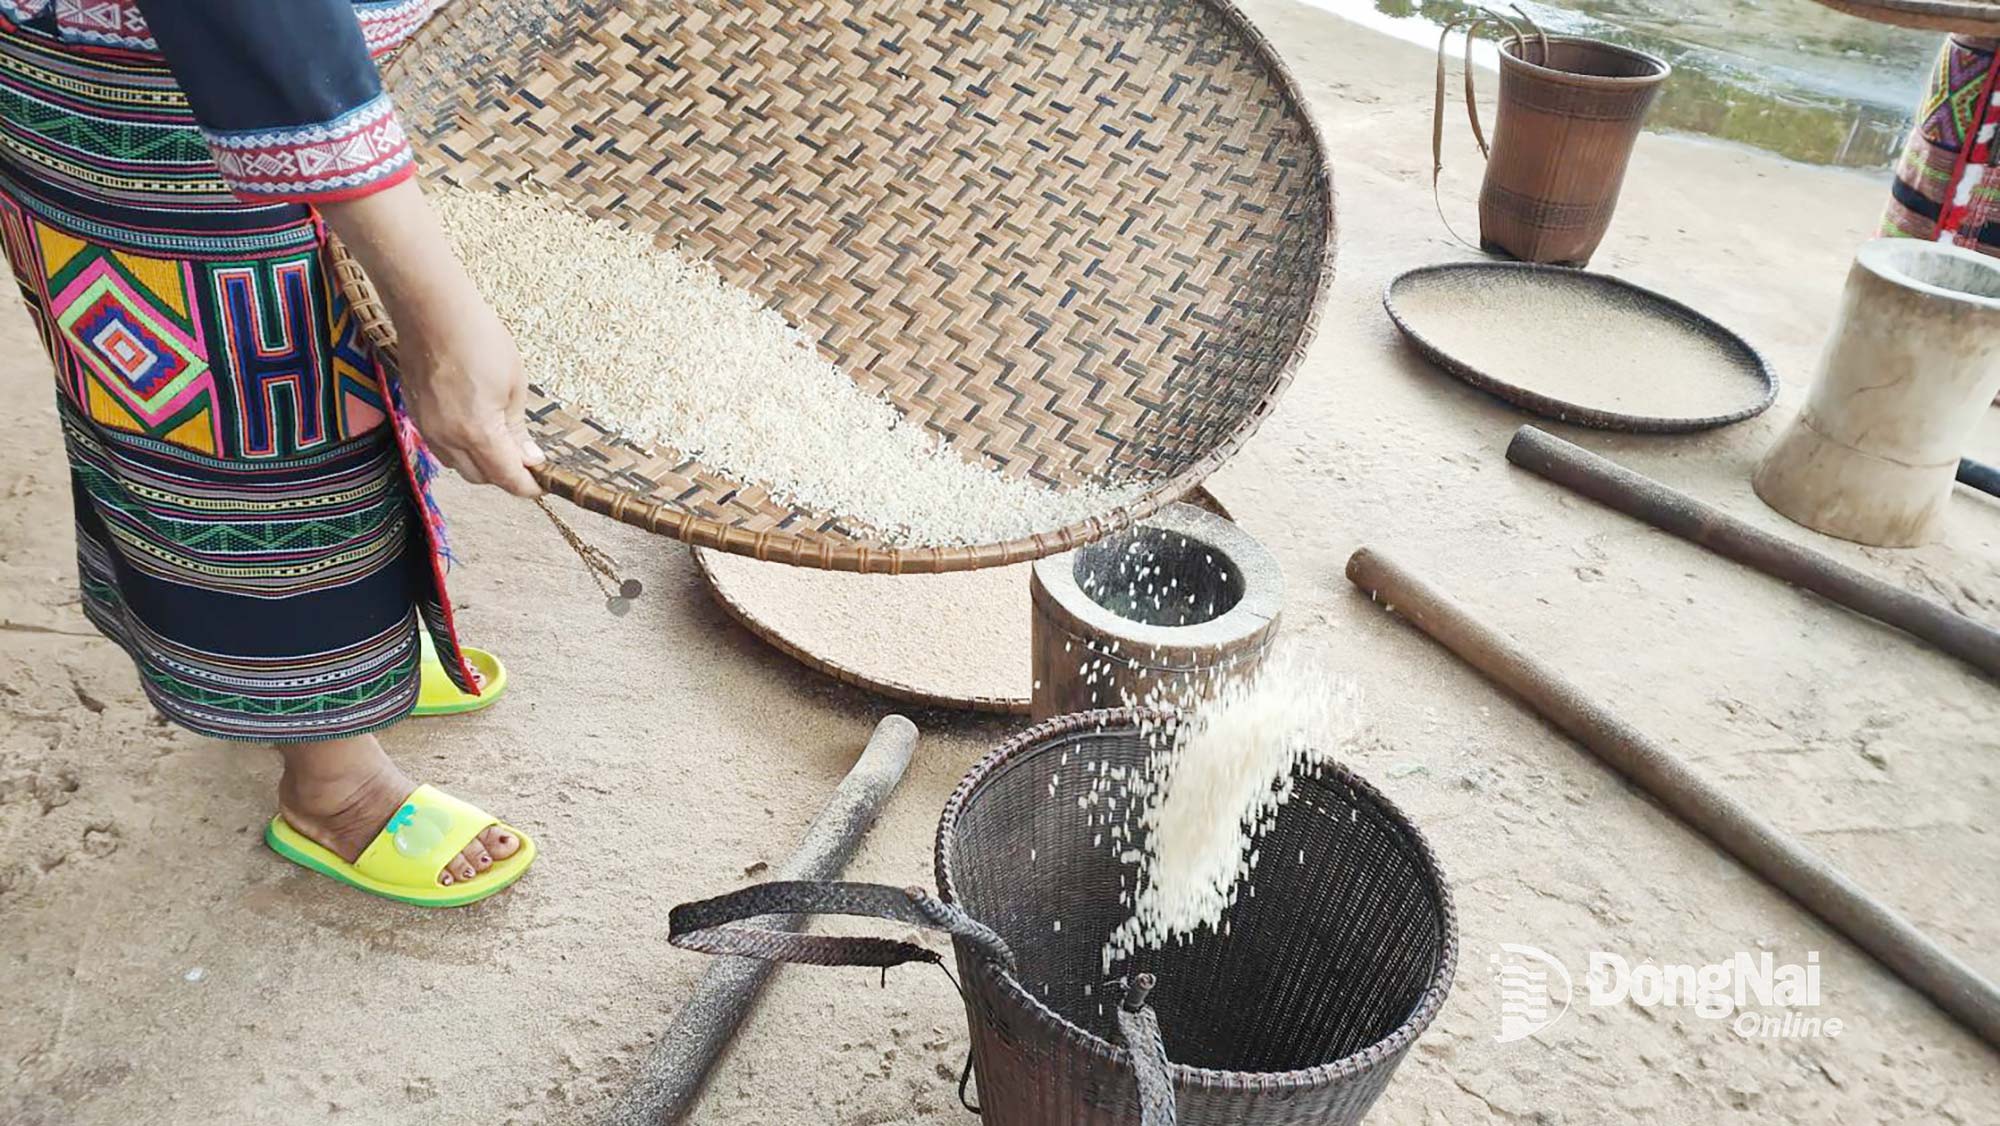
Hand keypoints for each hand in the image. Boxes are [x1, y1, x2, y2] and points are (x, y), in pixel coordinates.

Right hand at [318, 178, 544, 498]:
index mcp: (478, 432)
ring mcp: (426, 428)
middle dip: (504, 474)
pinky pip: (440, 447)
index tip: (541, 483)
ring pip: (457, 465)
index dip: (526, 485)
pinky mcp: (415, 415)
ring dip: (480, 462)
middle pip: (480, 477)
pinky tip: (473, 427)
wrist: (432, 310)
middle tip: (524, 457)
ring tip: (500, 440)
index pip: (505, 477)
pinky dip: (459, 448)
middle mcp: (447, 438)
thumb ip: (518, 429)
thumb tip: (529, 458)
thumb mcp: (513, 385)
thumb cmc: (480, 340)